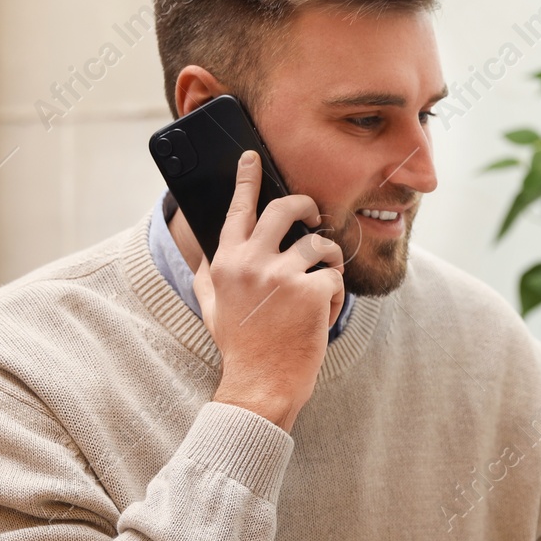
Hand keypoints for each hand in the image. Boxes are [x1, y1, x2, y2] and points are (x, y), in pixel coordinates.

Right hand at [193, 150, 344, 430]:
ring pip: (319, 244)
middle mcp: (251, 262)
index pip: (238, 210)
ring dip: (327, 262)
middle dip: (305, 206)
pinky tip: (323, 314)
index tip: (252, 156)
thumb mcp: (212, 308)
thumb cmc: (241, 348)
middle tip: (314, 216)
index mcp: (226, 262)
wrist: (261, 384)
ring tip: (320, 286)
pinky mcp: (311, 290)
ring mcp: (282, 274)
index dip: (246, 180)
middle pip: (286, 208)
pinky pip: (334, 275)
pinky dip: (335, 294)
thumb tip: (205, 255)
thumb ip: (209, 276)